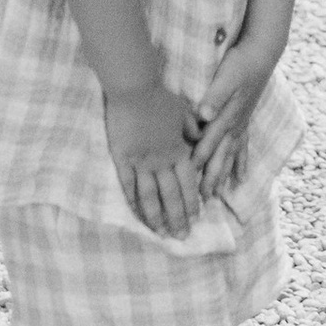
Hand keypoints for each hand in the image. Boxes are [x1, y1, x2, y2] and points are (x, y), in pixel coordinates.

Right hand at [104, 79, 202, 238]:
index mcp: (178, 150)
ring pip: (150, 197)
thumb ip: (194, 131)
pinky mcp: (122, 160)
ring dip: (157, 218)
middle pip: (171, 196)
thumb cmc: (161, 98)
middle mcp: (161, 161)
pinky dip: (134, 204)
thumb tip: (202, 143)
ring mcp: (140, 163)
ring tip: (162, 234)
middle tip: (182, 236)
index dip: (192, 203)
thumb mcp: (185, 113)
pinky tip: (138, 217)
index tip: (196, 218)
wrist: (135, 88)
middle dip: (177, 218)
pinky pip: (128, 187)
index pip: (188, 184)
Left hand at [192, 36, 279, 200]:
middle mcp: (235, 124)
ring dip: (224, 174)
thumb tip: (204, 114)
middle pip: (221, 156)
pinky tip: (241, 178)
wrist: (262, 53)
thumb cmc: (241, 62)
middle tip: (202, 198)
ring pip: (231, 155)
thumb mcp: (227, 75)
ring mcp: (242, 123)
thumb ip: (215, 95)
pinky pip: (244, 147)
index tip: (188, 179)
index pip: (209, 143)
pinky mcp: (246, 119)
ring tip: (217, 194)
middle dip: (211, 176)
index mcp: (227, 115)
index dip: (198, 160)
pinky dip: (241, 163)